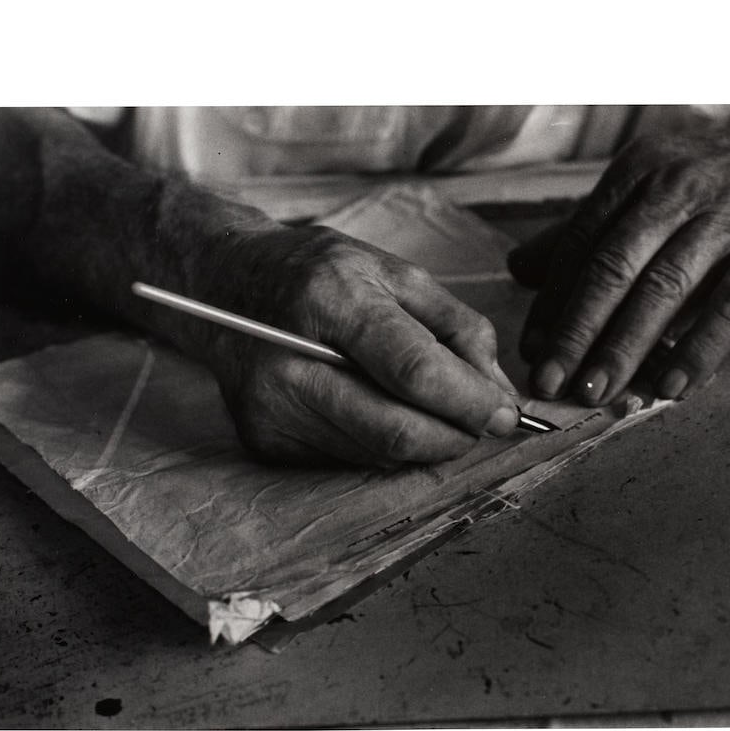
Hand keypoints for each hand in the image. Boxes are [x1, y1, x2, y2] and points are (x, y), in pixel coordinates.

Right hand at [192, 226, 518, 468]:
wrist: (223, 282)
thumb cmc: (318, 271)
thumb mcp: (394, 273)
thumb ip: (456, 326)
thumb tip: (500, 391)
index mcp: (332, 299)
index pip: (413, 370)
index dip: (468, 400)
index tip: (506, 414)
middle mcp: (291, 359)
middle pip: (395, 428)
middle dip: (455, 435)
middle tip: (482, 424)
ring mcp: (271, 406)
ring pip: (378, 453)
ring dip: (425, 444)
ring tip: (439, 413)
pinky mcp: (263, 439)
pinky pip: (350, 459)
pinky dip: (386, 446)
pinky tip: (387, 413)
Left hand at [509, 109, 729, 405]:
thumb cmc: (725, 178)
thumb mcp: (652, 187)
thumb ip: (587, 230)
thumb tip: (520, 269)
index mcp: (637, 173)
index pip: (579, 244)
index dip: (551, 301)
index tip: (529, 350)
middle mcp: (675, 187)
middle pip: (613, 267)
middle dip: (575, 331)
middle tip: (548, 382)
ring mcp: (728, 214)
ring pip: (665, 288)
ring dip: (626, 347)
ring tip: (598, 394)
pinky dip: (701, 348)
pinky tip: (674, 386)